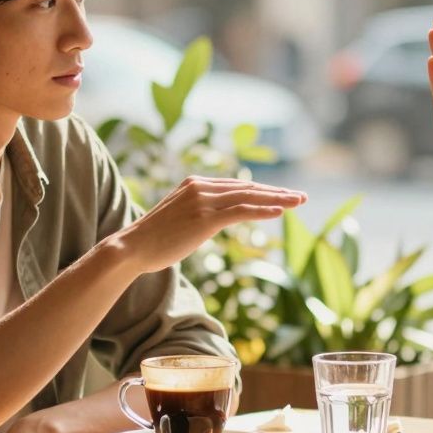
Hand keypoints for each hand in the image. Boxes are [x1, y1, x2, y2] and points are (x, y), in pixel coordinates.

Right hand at [118, 176, 305, 273]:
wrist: (132, 247)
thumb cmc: (152, 240)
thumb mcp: (178, 219)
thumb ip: (196, 214)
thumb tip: (208, 221)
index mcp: (194, 184)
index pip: (236, 186)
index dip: (261, 191)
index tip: (281, 196)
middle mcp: (200, 187)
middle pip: (247, 187)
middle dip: (276, 192)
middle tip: (300, 197)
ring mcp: (203, 201)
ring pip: (249, 196)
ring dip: (277, 199)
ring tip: (298, 202)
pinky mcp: (205, 218)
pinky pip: (241, 211)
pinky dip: (263, 210)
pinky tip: (280, 212)